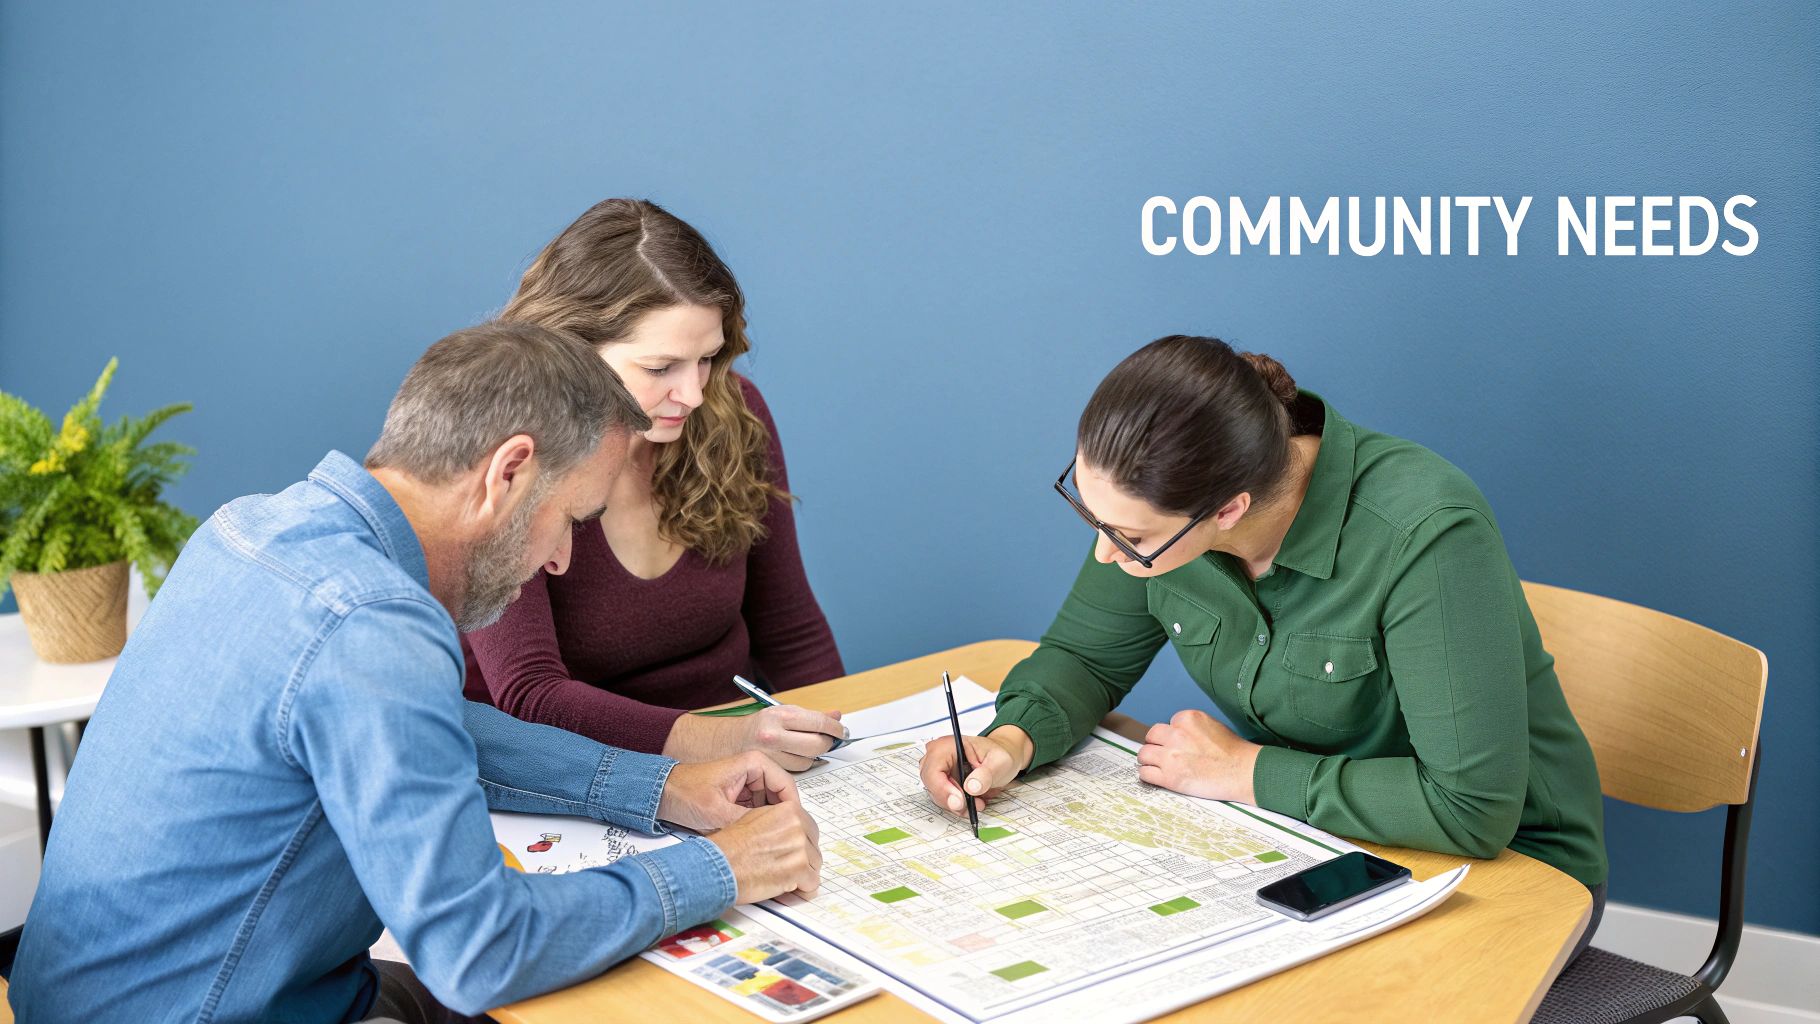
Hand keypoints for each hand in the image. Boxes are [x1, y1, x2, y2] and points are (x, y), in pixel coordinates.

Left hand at [658, 751, 798, 831]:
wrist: (661, 794)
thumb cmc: (683, 792)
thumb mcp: (716, 812)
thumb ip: (746, 823)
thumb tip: (769, 837)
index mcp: (754, 763)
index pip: (787, 786)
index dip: (792, 811)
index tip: (792, 831)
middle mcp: (755, 771)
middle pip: (782, 797)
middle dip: (781, 819)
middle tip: (780, 840)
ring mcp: (749, 784)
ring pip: (772, 807)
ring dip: (769, 824)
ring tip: (765, 841)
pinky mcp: (742, 797)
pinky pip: (760, 811)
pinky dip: (758, 824)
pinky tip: (754, 837)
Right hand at [664, 705, 846, 770]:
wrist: (719, 745)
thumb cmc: (750, 728)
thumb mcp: (778, 714)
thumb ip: (809, 716)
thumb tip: (836, 716)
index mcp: (778, 715)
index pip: (818, 723)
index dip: (835, 729)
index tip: (842, 732)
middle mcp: (773, 734)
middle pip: (817, 745)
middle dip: (826, 745)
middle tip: (828, 743)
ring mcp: (769, 754)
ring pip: (807, 762)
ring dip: (811, 757)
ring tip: (801, 752)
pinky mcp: (766, 771)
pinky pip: (795, 773)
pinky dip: (797, 768)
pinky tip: (789, 763)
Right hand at [706, 801, 822, 902]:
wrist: (719, 864)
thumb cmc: (730, 845)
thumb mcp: (755, 819)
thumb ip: (779, 823)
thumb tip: (793, 832)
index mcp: (789, 811)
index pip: (810, 830)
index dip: (802, 845)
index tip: (794, 853)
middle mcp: (798, 827)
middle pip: (814, 849)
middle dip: (803, 861)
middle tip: (785, 869)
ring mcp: (800, 848)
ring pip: (814, 867)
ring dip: (801, 876)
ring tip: (781, 879)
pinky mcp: (798, 870)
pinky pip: (812, 884)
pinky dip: (801, 891)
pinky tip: (786, 889)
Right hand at [919, 726, 1031, 815]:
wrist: (999, 761)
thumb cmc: (997, 756)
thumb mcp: (999, 762)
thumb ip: (985, 775)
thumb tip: (971, 787)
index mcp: (948, 745)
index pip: (933, 769)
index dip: (943, 789)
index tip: (959, 802)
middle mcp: (938, 756)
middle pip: (932, 784)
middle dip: (951, 799)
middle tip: (970, 806)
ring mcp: (937, 769)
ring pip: (936, 794)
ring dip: (956, 804)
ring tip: (977, 803)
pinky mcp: (941, 781)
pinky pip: (942, 798)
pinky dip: (956, 804)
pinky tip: (971, 803)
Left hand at [1136, 709, 1260, 802]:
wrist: (1244, 772)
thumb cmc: (1233, 751)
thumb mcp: (1210, 725)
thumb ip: (1189, 727)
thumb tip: (1173, 734)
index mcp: (1186, 719)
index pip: (1166, 725)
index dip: (1171, 737)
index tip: (1179, 746)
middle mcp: (1176, 734)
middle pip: (1151, 737)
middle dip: (1156, 746)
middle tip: (1166, 755)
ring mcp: (1170, 756)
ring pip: (1143, 754)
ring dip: (1150, 760)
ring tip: (1160, 767)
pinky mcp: (1169, 777)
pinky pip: (1145, 773)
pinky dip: (1149, 776)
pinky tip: (1158, 777)